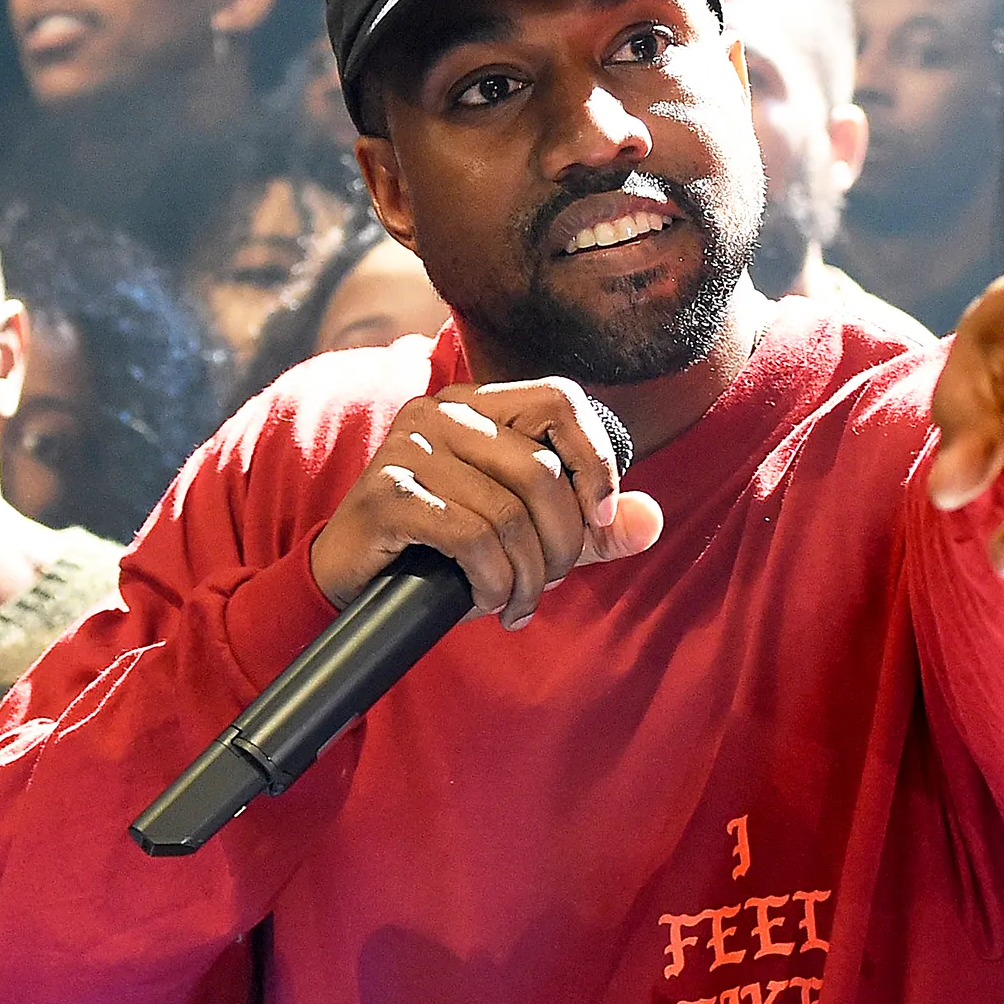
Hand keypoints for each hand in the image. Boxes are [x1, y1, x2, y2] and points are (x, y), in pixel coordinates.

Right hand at [310, 380, 662, 625]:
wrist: (353, 583)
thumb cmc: (443, 553)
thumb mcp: (528, 536)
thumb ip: (590, 527)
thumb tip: (650, 520)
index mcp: (479, 405)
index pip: (560, 400)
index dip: (595, 460)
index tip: (600, 520)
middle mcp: (441, 412)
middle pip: (541, 470)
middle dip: (562, 544)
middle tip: (548, 582)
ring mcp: (409, 448)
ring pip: (508, 513)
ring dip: (526, 576)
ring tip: (515, 603)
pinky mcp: (388, 493)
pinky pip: (470, 538)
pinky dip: (492, 582)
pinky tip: (485, 602)